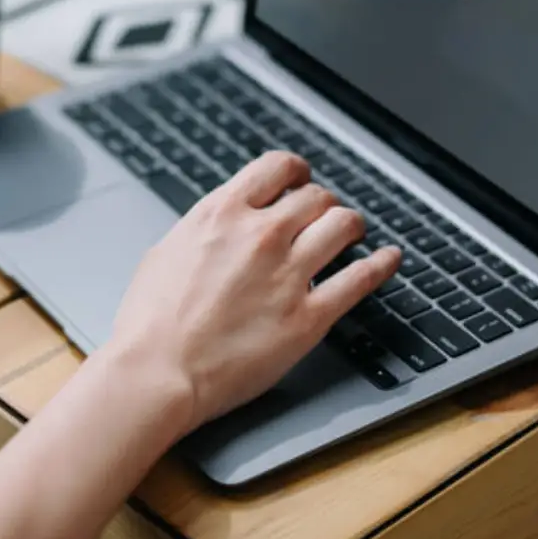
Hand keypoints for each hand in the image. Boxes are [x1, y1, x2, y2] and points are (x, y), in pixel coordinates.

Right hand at [109, 152, 400, 432]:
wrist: (156, 371)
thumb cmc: (149, 322)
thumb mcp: (166, 252)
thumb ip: (204, 231)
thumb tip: (220, 226)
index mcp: (222, 213)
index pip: (277, 167)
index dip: (296, 171)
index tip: (300, 180)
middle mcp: (261, 235)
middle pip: (316, 196)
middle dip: (321, 204)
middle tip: (322, 217)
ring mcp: (288, 274)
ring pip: (343, 226)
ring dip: (351, 226)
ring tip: (353, 233)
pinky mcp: (308, 317)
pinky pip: (360, 280)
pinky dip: (381, 265)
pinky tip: (388, 258)